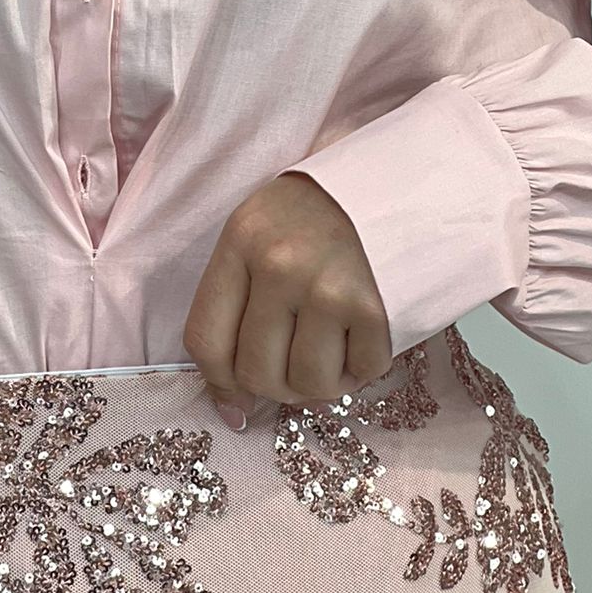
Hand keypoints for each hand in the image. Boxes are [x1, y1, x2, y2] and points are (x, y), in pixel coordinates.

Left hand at [182, 170, 393, 428]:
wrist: (385, 181)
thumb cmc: (310, 216)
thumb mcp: (256, 237)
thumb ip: (235, 310)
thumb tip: (235, 411)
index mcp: (240, 242)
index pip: (206, 341)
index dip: (219, 383)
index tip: (236, 400)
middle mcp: (279, 265)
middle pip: (257, 373)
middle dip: (275, 385)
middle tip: (294, 362)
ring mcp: (326, 286)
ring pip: (309, 384)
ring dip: (320, 381)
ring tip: (329, 347)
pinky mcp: (373, 306)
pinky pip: (361, 373)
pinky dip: (362, 367)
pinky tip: (360, 335)